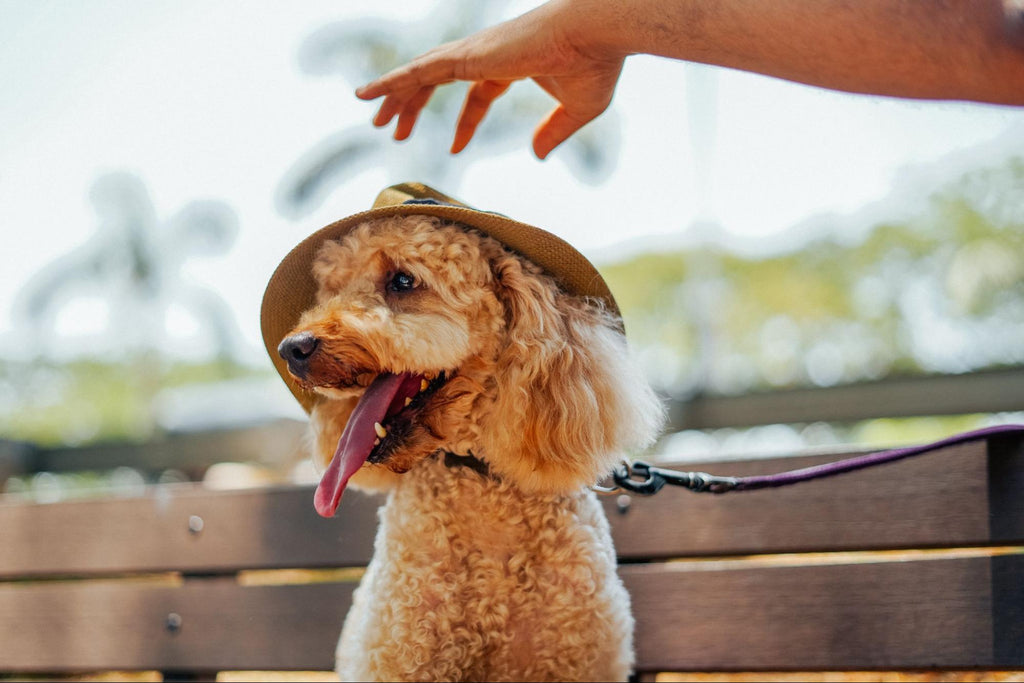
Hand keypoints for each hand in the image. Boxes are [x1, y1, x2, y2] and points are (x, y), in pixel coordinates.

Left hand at [354, 1, 624, 158]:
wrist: (596, 33)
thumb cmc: (595, 64)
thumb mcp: (577, 110)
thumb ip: (554, 132)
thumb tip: (537, 155)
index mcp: (510, 65)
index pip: (479, 96)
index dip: (466, 123)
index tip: (454, 146)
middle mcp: (486, 54)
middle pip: (436, 80)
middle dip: (413, 104)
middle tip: (393, 128)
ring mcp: (472, 53)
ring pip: (420, 75)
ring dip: (394, 96)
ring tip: (371, 114)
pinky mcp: (465, 56)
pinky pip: (418, 71)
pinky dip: (391, 82)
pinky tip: (368, 94)